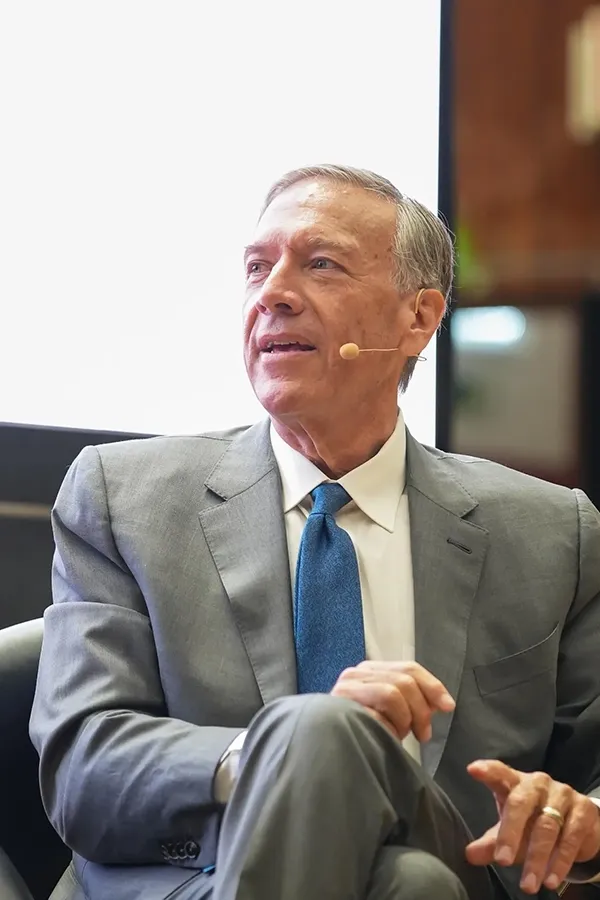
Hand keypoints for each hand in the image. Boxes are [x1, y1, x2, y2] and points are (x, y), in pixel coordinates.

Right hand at [330, 660, 454, 742]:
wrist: (328, 751)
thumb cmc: (363, 732)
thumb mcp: (392, 712)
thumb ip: (412, 700)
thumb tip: (442, 702)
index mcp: (370, 670)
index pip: (408, 668)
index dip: (432, 686)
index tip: (448, 706)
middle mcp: (356, 674)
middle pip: (404, 680)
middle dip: (420, 709)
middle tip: (422, 733)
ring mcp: (346, 689)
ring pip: (392, 692)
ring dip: (403, 719)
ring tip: (398, 735)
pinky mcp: (341, 707)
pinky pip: (376, 714)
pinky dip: (387, 728)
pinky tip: (382, 737)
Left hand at [466, 760, 599, 893]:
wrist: (578, 824)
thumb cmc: (534, 821)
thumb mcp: (512, 830)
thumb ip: (492, 841)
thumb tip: (470, 855)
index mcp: (515, 782)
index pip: (500, 772)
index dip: (488, 770)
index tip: (472, 770)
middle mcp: (538, 783)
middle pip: (520, 802)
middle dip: (510, 833)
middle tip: (502, 861)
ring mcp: (562, 794)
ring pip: (547, 825)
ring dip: (536, 858)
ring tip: (528, 885)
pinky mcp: (584, 810)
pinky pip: (570, 837)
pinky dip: (560, 862)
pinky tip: (550, 880)